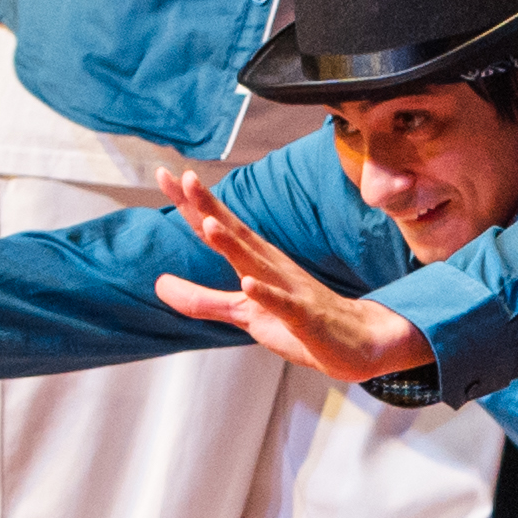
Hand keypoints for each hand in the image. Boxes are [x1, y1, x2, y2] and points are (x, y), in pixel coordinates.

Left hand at [154, 168, 430, 388]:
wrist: (358, 342)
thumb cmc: (300, 322)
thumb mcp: (242, 314)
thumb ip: (201, 300)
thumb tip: (158, 284)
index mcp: (256, 261)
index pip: (218, 227)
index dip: (191, 203)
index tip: (165, 175)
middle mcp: (272, 267)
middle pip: (236, 233)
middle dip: (209, 207)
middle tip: (186, 178)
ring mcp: (290, 289)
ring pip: (258, 264)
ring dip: (233, 245)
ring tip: (209, 225)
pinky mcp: (305, 317)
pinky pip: (284, 305)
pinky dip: (267, 294)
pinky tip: (249, 284)